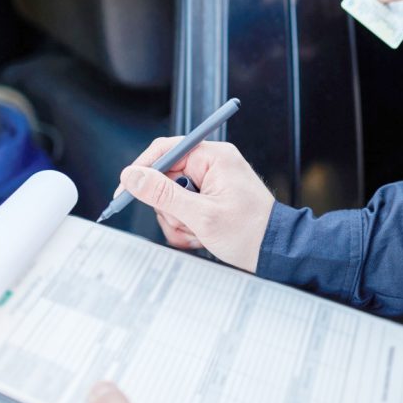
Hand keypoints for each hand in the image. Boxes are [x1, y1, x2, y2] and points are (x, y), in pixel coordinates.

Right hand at [117, 138, 274, 272]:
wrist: (277, 251)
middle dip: (170, 209)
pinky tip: (202, 237)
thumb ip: (163, 194)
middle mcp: (211, 165)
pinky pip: (182, 211)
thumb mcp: (202, 215)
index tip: (125, 191)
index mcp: (213, 157)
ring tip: (199, 234)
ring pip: (171, 200)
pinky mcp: (209, 200)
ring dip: (179, 223)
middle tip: (185, 224)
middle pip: (164, 180)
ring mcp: (210, 183)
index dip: (141, 171)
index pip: (164, 150)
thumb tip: (132, 176)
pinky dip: (187, 228)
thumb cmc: (250, 232)